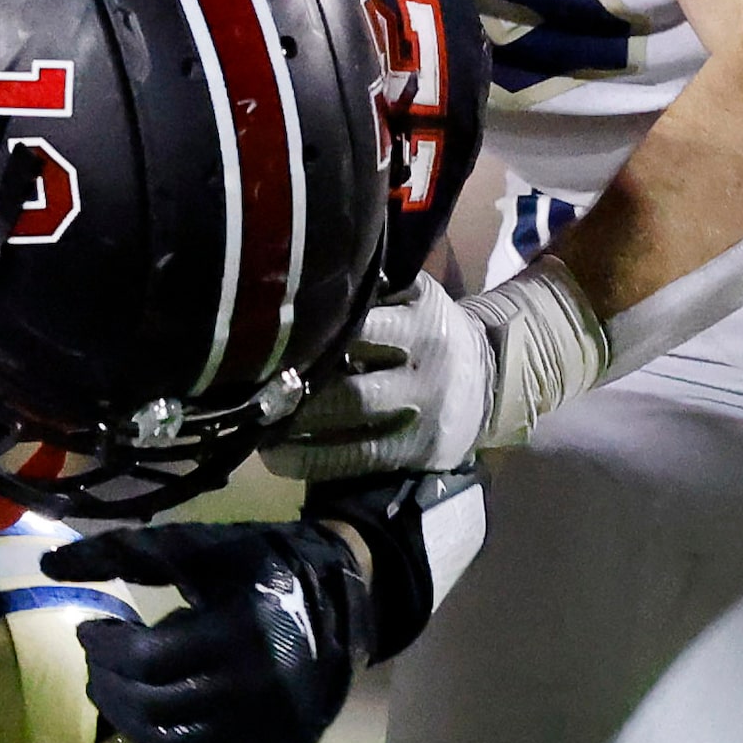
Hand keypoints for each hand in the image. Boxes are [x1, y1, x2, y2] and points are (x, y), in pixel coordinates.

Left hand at [41, 521, 371, 742]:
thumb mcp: (197, 547)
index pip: (145, 660)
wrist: (346, 593)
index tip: (91, 631)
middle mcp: (259, 686)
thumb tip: (48, 567)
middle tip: (99, 664)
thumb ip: (123, 553)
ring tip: (120, 690)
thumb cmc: (259, 563)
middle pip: (154, 708)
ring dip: (133, 721)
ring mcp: (272, 725)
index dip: (103, 648)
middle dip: (109, 685)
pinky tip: (173, 712)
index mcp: (238, 630)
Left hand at [268, 264, 606, 480]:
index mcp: (419, 313)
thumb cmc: (424, 334)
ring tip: (254, 424)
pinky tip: (275, 458)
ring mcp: (423, 407)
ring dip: (296, 421)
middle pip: (352, 365)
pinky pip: (358, 457)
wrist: (493, 382)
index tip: (265, 334)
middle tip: (249, 383)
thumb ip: (367, 293)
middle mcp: (425, 358)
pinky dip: (311, 459)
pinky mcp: (416, 449)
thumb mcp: (410, 300)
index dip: (315, 324)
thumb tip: (294, 282)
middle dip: (298, 379)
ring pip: (353, 411)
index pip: (364, 314)